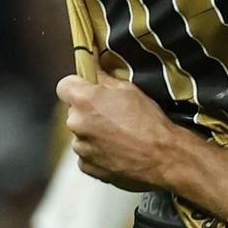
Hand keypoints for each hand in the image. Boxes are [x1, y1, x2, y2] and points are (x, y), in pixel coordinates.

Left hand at [58, 73, 186, 192]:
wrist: (162, 156)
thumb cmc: (149, 121)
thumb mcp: (129, 89)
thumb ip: (104, 77)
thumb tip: (92, 62)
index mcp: (84, 100)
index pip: (64, 85)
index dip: (76, 85)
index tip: (88, 88)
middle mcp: (76, 124)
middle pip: (74, 111)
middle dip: (89, 110)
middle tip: (113, 113)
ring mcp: (80, 147)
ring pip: (82, 133)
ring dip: (94, 132)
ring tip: (119, 134)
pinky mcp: (86, 166)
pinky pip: (87, 153)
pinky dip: (98, 151)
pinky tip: (118, 149)